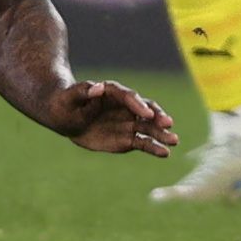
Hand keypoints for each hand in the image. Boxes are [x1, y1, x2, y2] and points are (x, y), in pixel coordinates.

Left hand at [45, 80, 176, 157]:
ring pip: (149, 128)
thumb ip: (84, 91)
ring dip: (162, 134)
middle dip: (157, 116)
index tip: (146, 112)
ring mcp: (129, 122)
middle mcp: (125, 107)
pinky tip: (165, 153)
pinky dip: (154, 148)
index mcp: (112, 92)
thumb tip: (97, 87)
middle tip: (168, 123)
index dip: (137, 104)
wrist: (67, 119)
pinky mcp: (129, 138)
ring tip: (174, 140)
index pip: (128, 96)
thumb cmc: (66, 103)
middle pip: (145, 110)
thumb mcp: (70, 96)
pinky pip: (144, 143)